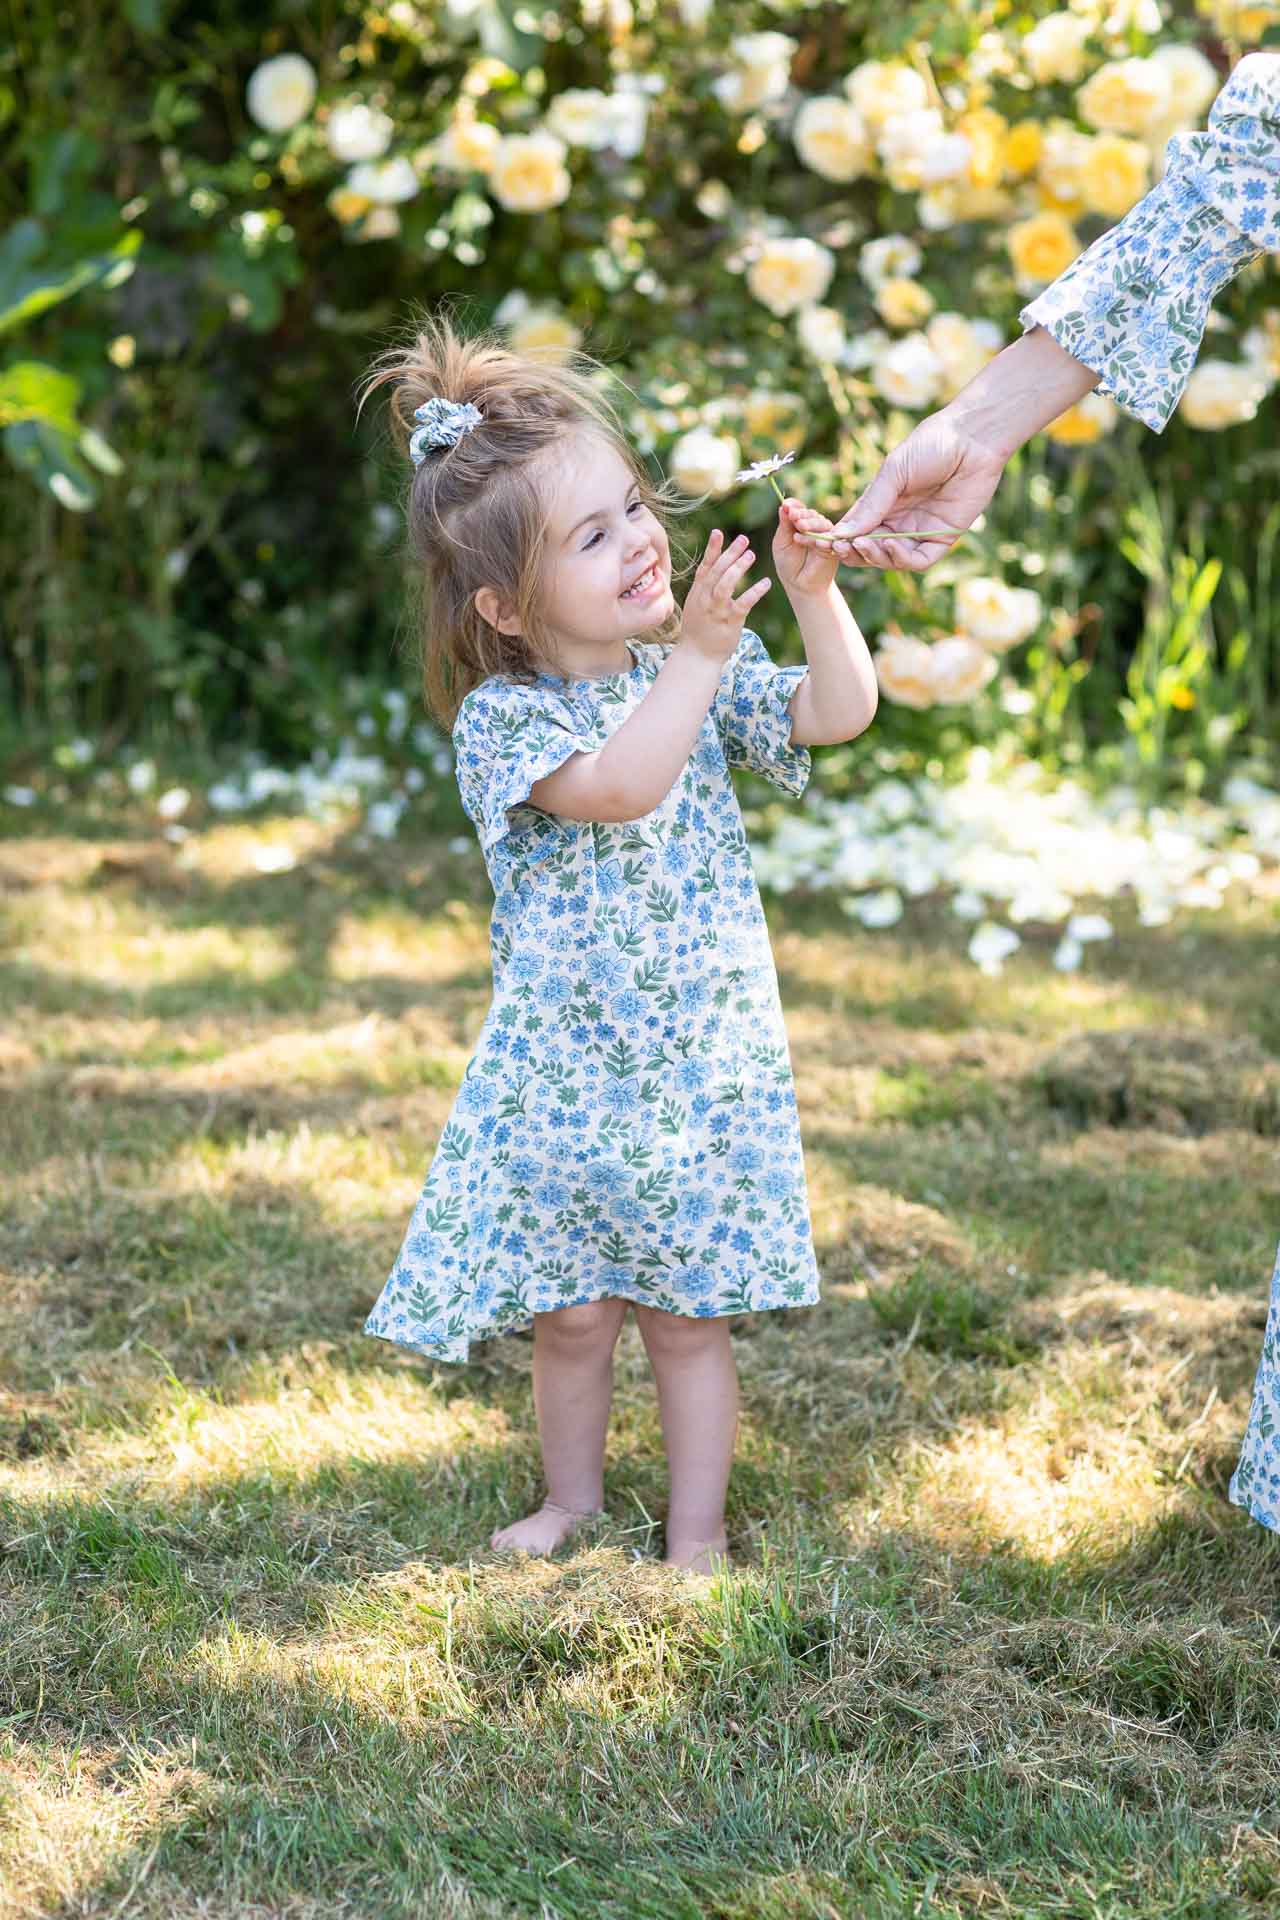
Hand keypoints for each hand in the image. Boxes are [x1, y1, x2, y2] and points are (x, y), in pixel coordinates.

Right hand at [679, 530, 770, 663]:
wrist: (697, 657)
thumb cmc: (698, 631)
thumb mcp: (696, 606)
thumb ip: (704, 588)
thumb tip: (713, 568)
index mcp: (697, 593)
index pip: (705, 567)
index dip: (712, 549)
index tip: (719, 532)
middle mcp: (705, 599)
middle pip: (716, 571)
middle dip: (729, 554)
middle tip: (744, 540)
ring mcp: (716, 610)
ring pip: (725, 585)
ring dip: (738, 568)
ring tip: (751, 555)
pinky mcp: (730, 622)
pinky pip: (743, 604)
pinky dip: (754, 592)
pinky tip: (766, 583)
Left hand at [772, 496, 839, 597]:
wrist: (800, 584)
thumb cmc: (789, 564)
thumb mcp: (782, 542)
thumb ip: (784, 524)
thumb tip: (783, 505)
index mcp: (801, 522)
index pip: (800, 508)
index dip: (794, 506)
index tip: (786, 506)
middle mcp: (815, 526)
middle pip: (811, 514)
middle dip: (802, 513)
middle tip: (793, 515)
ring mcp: (826, 535)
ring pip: (821, 523)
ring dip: (810, 523)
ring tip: (799, 526)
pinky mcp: (834, 546)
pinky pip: (828, 538)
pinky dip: (815, 537)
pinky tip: (802, 539)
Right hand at [812, 409, 1008, 572]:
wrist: (972, 438)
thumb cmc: (932, 445)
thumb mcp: (893, 473)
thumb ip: (870, 505)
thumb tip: (841, 535)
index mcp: (883, 504)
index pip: (853, 530)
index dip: (834, 539)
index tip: (812, 540)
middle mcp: (899, 522)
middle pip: (868, 550)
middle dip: (851, 552)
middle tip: (839, 548)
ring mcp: (920, 532)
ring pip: (890, 560)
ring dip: (873, 556)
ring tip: (864, 544)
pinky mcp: (942, 538)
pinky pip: (917, 561)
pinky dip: (900, 559)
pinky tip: (889, 545)